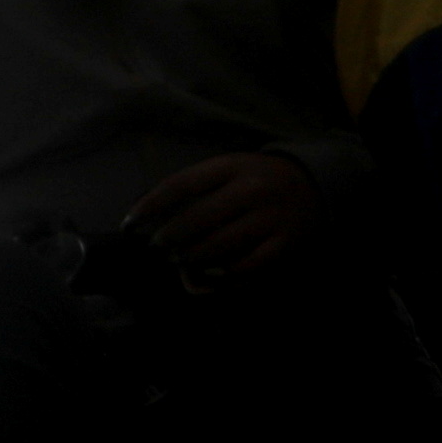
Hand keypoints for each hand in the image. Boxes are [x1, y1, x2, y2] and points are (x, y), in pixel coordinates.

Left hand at [126, 148, 319, 287]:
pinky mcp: (285, 243)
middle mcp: (251, 190)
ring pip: (221, 244)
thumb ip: (193, 186)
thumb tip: (146, 212)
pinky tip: (208, 276)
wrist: (313, 184)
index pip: (179, 185)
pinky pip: (248, 265)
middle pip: (198, 218)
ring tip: (179, 261)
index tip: (129, 223)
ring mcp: (270, 217)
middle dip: (170, 237)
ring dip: (192, 258)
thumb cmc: (254, 178)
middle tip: (157, 247)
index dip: (149, 206)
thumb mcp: (226, 169)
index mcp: (230, 166)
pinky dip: (224, 274)